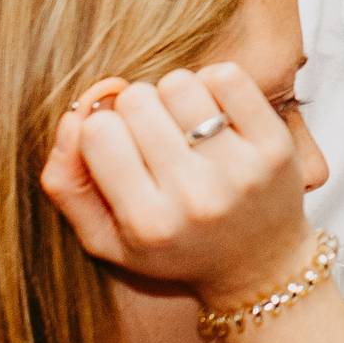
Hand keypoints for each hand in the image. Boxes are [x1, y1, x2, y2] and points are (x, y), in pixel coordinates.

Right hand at [41, 64, 316, 309]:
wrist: (260, 265)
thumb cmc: (175, 246)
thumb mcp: (105, 238)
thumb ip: (67, 184)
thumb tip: (72, 119)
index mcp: (148, 223)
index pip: (97, 132)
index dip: (101, 127)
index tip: (118, 143)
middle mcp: (196, 198)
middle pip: (137, 101)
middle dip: (137, 110)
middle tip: (154, 136)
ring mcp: (241, 170)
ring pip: (179, 83)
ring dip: (175, 95)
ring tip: (184, 126)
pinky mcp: (276, 146)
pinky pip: (227, 77)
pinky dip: (213, 84)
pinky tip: (214, 113)